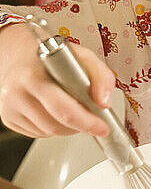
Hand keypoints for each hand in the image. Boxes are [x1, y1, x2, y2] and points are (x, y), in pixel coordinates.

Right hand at [0, 23, 114, 137]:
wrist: (19, 54)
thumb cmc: (52, 58)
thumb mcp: (82, 57)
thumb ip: (101, 76)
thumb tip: (103, 102)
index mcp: (34, 76)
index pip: (64, 110)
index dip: (87, 122)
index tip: (102, 127)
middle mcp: (17, 92)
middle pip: (57, 126)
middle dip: (80, 126)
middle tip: (93, 120)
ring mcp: (9, 107)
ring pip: (49, 132)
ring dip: (67, 127)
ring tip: (70, 107)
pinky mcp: (8, 118)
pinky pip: (38, 133)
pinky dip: (52, 127)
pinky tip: (53, 110)